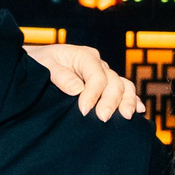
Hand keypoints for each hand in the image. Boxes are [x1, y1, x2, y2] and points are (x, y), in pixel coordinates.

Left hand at [26, 43, 144, 121]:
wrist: (36, 64)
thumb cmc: (37, 64)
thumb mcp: (43, 65)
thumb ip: (60, 75)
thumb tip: (77, 89)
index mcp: (84, 56)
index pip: (97, 75)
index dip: (93, 94)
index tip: (83, 111)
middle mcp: (98, 64)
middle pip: (113, 82)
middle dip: (110, 101)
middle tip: (102, 119)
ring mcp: (104, 74)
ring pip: (123, 86)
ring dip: (127, 101)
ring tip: (126, 116)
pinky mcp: (105, 85)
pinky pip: (124, 90)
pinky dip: (133, 100)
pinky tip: (139, 111)